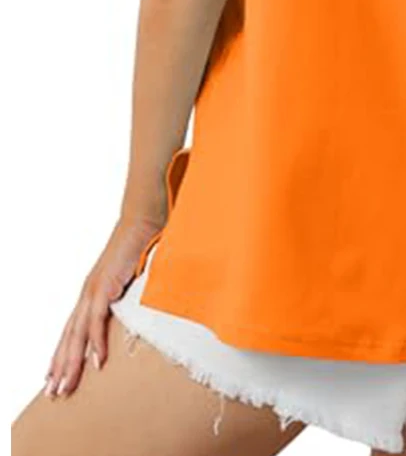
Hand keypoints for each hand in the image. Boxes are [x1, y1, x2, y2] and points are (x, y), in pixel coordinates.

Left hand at [44, 215, 161, 398]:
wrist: (143, 219)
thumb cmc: (140, 246)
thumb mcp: (131, 279)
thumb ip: (128, 298)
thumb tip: (136, 317)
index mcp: (92, 293)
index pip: (71, 330)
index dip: (62, 354)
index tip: (56, 378)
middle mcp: (88, 294)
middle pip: (69, 337)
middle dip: (61, 367)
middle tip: (55, 393)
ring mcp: (94, 290)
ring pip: (77, 334)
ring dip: (71, 362)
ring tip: (66, 386)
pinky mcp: (106, 286)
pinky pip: (97, 320)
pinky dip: (96, 341)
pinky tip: (97, 361)